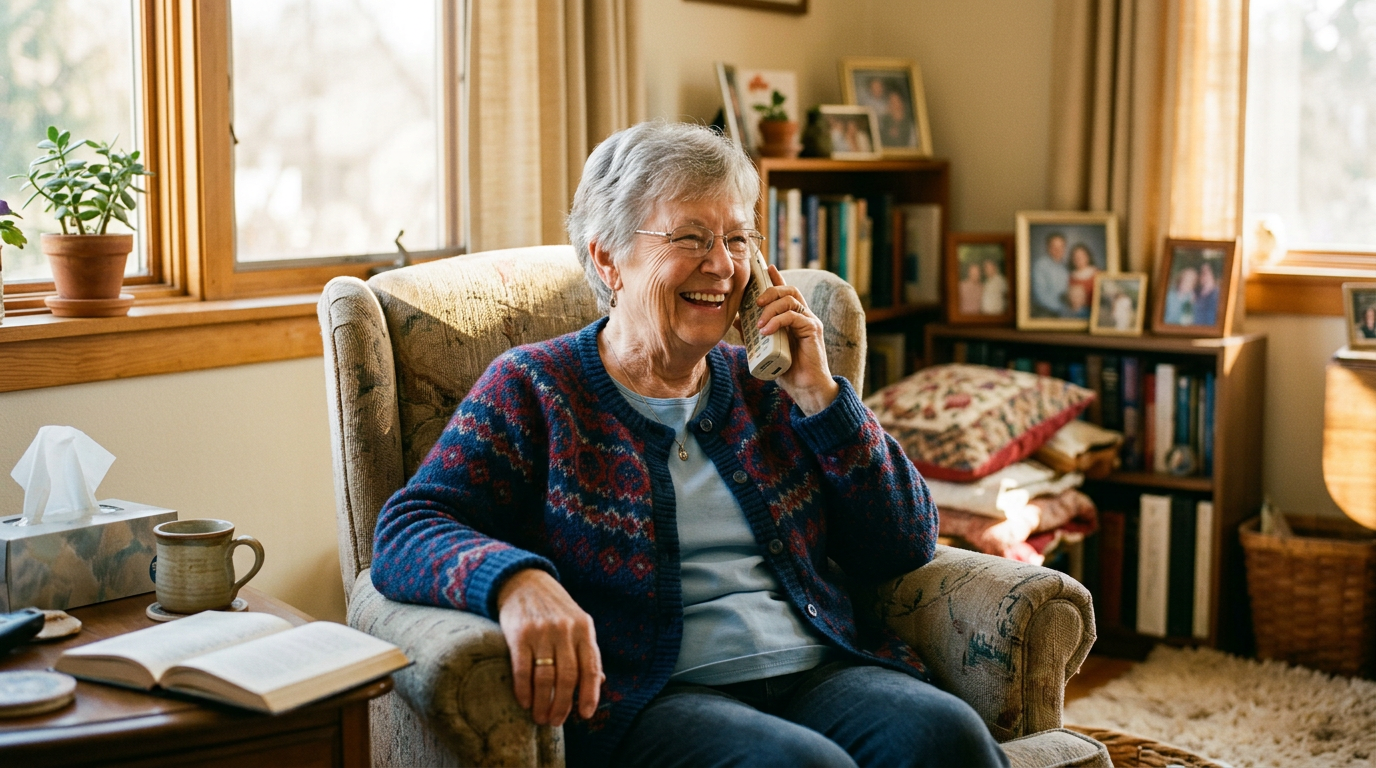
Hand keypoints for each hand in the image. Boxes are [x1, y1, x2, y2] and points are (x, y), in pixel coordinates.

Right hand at [496, 569, 603, 725]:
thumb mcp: (577, 623)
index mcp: (584, 628)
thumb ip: (586, 651)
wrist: (523, 581)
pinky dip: (524, 690)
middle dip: (562, 705)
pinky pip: (523, 670)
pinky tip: (524, 702)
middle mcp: (565, 630)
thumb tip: (599, 682)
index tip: (585, 715)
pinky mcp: (518, 634)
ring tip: (540, 717)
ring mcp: (541, 632)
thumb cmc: (554, 609)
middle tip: (555, 721)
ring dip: (542, 703)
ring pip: (545, 678)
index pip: (590, 667)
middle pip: (567, 677)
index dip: (590, 694)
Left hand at [754, 264, 838, 415]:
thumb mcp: (765, 349)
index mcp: (793, 318)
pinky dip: (778, 320)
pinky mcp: (813, 330)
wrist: (806, 388)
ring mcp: (810, 322)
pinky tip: (766, 331)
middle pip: (789, 290)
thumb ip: (754, 333)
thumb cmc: (788, 370)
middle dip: (770, 290)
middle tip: (755, 302)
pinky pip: (795, 316)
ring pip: (791, 300)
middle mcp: (803, 316)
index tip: (765, 268)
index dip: (776, 278)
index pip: (785, 292)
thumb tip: (737, 319)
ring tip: (759, 324)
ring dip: (771, 309)